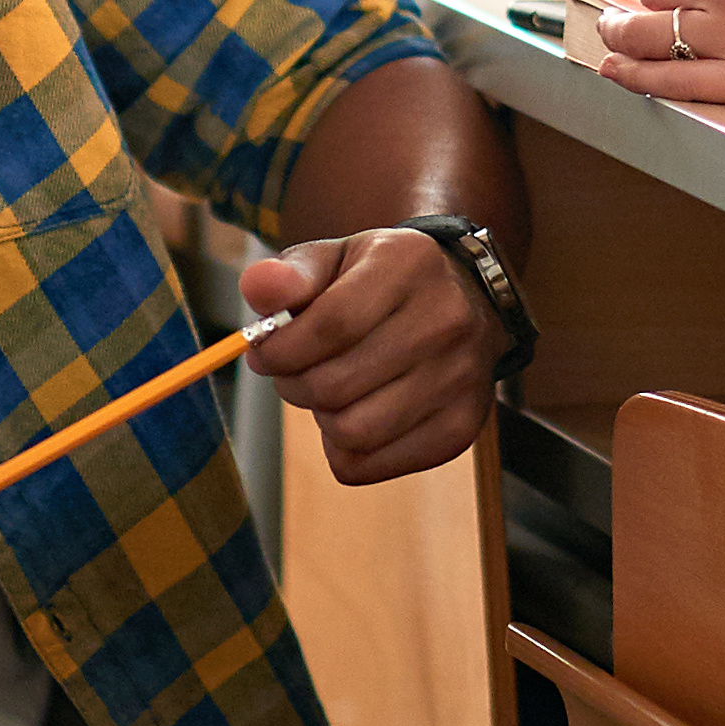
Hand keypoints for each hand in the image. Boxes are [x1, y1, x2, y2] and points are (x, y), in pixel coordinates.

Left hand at [244, 228, 497, 481]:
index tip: (264, 352)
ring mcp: (460, 378)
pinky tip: (355, 414)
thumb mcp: (336, 259)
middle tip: (293, 372)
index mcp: (408, 266)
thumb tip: (257, 286)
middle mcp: (444, 320)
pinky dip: (345, 450)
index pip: (329, 326)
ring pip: (352, 433)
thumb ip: (290, 274)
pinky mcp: (461, 426)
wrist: (467, 299)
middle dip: (294, 385)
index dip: (280, 350)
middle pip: (336, 385)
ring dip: (322, 418)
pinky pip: (371, 466)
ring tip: (328, 391)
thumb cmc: (383, 281)